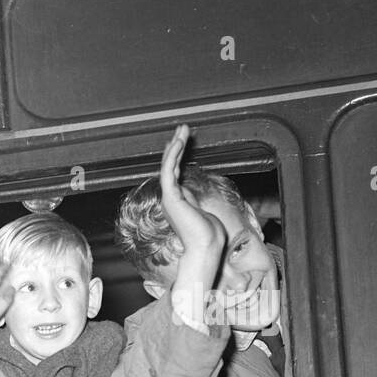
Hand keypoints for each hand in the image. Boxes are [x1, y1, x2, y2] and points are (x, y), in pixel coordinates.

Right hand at [158, 125, 224, 263]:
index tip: (184, 141)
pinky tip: (177, 142)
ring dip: (175, 146)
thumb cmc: (209, 234)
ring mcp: (169, 197)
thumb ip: (198, 200)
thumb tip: (195, 193)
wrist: (205, 247)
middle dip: (176, 146)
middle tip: (181, 130)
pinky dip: (172, 156)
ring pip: (168, 166)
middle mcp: (171, 198)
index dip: (179, 156)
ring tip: (181, 130)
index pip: (176, 174)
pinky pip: (168, 171)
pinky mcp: (170, 197)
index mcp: (179, 201)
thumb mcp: (205, 211)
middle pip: (170, 167)